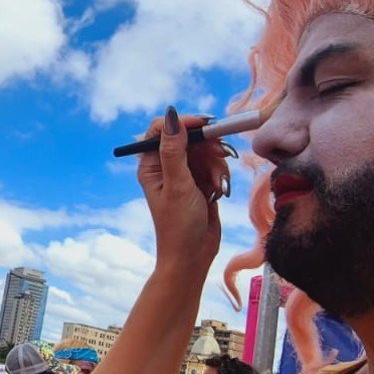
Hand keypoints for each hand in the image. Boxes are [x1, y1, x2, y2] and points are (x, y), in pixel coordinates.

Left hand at [137, 107, 224, 268]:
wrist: (194, 257)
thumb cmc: (179, 225)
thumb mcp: (177, 185)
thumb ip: (174, 151)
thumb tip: (171, 116)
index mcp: (151, 165)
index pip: (163, 129)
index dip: (184, 122)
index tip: (206, 125)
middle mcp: (166, 166)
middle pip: (190, 137)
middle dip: (208, 146)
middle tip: (223, 154)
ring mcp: (185, 174)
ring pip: (206, 151)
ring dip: (217, 166)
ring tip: (218, 187)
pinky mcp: (201, 182)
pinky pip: (215, 166)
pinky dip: (220, 176)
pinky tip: (220, 193)